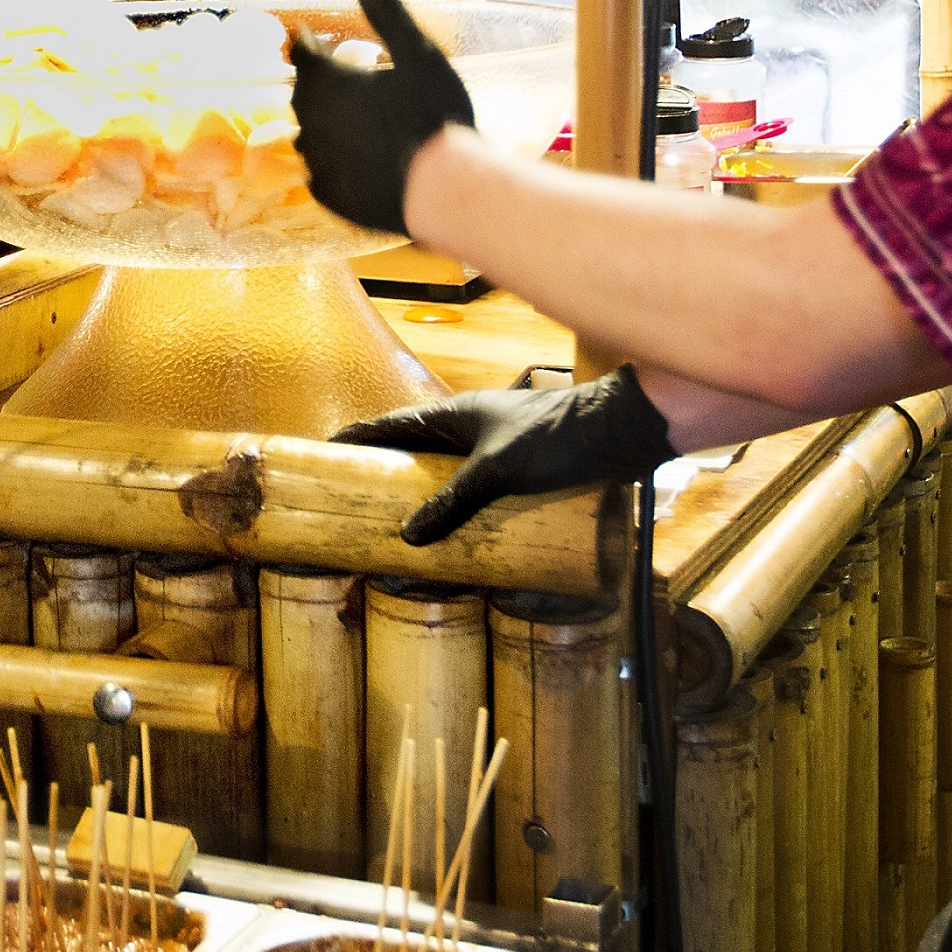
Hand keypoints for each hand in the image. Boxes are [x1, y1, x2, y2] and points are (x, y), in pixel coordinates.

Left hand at [289, 0, 473, 234]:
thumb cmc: (434, 114)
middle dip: (316, 83)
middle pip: (304, 96)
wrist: (443, 190)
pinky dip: (331, 161)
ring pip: (309, 136)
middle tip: (330, 75)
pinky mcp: (331, 198)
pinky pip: (320, 174)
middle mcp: (311, 123)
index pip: (303, 55)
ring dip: (322, 123)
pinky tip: (347, 161)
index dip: (306, 44)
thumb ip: (387, 12)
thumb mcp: (418, 53)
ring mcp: (319, 164)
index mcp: (326, 85)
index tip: (306, 37)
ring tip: (342, 118)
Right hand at [334, 368, 675, 543]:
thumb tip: (408, 537)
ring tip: (403, 522)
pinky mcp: (525, 466)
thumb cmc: (559, 437)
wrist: (623, 430)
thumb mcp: (498, 470)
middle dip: (390, 469)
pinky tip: (461, 532)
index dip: (361, 436)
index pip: (395, 423)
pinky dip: (463, 505)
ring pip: (451, 469)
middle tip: (361, 497)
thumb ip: (454, 501)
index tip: (329, 447)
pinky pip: (480, 487)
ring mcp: (500, 446)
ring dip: (428, 491)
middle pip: (419, 447)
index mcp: (458, 413)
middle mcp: (474, 426)